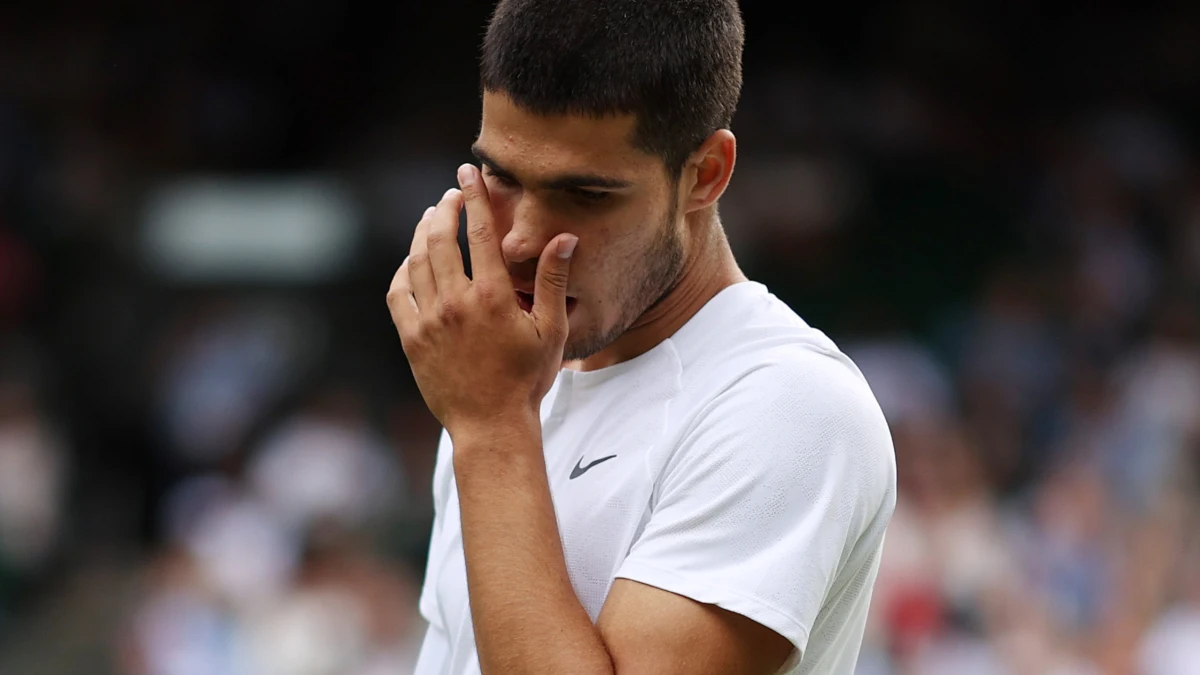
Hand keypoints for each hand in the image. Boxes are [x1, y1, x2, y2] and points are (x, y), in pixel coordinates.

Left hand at [386, 164, 578, 436]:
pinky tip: (411, 261)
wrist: (490, 425)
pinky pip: (399, 292)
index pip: (480, 233)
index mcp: (493, 297)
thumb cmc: (527, 380)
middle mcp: (456, 303)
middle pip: (442, 239)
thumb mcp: (552, 330)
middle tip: (450, 195)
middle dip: (445, 209)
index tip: (468, 174)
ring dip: (423, 233)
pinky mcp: (412, 338)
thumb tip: (564, 237)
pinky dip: (403, 269)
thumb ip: (552, 280)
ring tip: (432, 218)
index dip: (473, 198)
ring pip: (417, 261)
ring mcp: (429, 320)